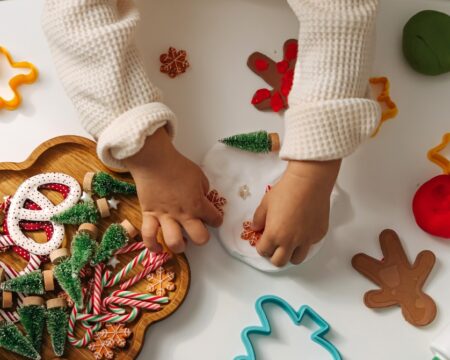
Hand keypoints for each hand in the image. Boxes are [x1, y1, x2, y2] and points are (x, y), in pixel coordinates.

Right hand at [124, 128, 222, 252]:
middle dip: (202, 237)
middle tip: (198, 231)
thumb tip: (202, 198)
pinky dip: (152, 245)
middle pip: (199, 238)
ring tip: (181, 242)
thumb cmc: (178, 166)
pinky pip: (148, 235)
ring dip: (180, 246)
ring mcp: (165, 217)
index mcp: (198, 204)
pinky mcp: (149, 215)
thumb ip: (203, 190)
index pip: (214, 219)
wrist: (154, 161)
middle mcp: (183, 214)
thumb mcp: (199, 175)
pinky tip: (157, 248)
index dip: (216, 220)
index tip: (214, 218)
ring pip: (174, 242)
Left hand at [252, 159, 340, 266]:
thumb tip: (257, 228)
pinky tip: (303, 228)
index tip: (263, 241)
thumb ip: (258, 219)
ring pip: (297, 259)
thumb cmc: (285, 191)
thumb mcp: (265, 203)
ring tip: (289, 243)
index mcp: (274, 234)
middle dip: (274, 256)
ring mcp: (306, 240)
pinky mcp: (319, 234)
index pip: (264, 252)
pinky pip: (310, 245)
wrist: (309, 183)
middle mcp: (290, 241)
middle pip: (279, 262)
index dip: (262, 247)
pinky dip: (305, 241)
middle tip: (275, 246)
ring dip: (291, 254)